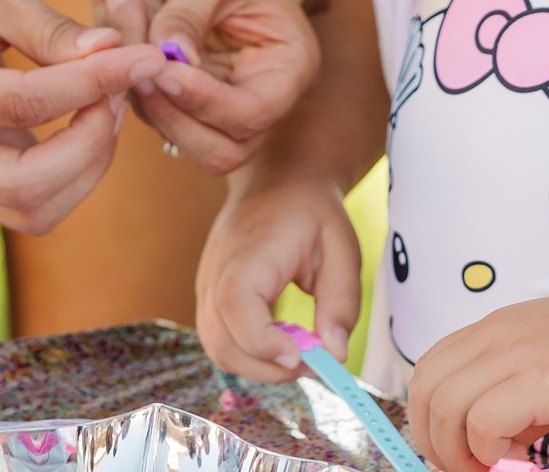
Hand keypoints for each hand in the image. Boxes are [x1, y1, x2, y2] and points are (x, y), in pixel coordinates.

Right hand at [0, 0, 167, 234]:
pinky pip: (29, 197)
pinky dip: (72, 167)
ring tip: (109, 103)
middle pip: (25, 188)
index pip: (24, 104)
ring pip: (32, 208)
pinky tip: (89, 117)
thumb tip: (117, 52)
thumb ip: (53, 29)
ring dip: (88, 165)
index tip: (145, 56)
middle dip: (91, 145)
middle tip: (122, 92)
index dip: (94, 83)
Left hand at [88, 0, 319, 172]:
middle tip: (133, 61)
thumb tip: (174, 59)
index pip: (255, 111)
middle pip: (217, 147)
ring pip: (169, 128)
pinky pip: (135, 102)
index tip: (164, 69)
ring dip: (131, 80)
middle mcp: (252, 92)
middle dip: (169, 107)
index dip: (208, 102)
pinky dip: (112, 63)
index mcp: (286, 63)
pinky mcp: (167, 97)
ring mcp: (208, 100)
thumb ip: (191, 11)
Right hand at [196, 165, 362, 381]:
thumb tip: (334, 354)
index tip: (304, 357)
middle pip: (222, 342)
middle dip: (268, 369)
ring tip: (299, 351)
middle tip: (313, 363)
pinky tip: (281, 341)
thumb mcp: (342, 248)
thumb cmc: (311, 212)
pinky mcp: (208, 297)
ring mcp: (206, 286)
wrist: (277, 179)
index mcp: (249, 252)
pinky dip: (249, 355)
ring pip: (217, 349)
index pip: (236, 306)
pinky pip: (220, 340)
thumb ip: (341, 302)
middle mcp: (216, 271)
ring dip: (259, 367)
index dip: (264, 343)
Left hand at [406, 283, 548, 471]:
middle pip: (426, 386)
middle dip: (432, 438)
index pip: (431, 366)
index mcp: (502, 326)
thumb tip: (493, 436)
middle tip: (467, 467)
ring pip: (445, 404)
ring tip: (490, 468)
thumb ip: (521, 388)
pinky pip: (485, 421)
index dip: (429, 416)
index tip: (454, 451)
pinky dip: (490, 450)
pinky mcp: (547, 379)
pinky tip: (522, 457)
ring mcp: (522, 352)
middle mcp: (502, 332)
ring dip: (456, 450)